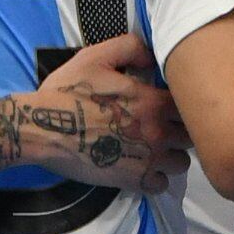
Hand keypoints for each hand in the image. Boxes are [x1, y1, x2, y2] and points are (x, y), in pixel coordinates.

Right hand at [29, 32, 189, 195]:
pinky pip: (162, 185)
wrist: (42, 130)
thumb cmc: (67, 92)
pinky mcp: (133, 180)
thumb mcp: (95, 57)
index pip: (191, 106)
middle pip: (191, 136)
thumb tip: (152, 57)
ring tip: (156, 150)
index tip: (168, 105)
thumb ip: (130, 48)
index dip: (183, 105)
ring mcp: (148, 159)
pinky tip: (143, 169)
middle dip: (181, 132)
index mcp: (153, 101)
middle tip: (163, 128)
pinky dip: (156, 179)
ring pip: (181, 163)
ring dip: (172, 157)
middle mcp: (158, 132)